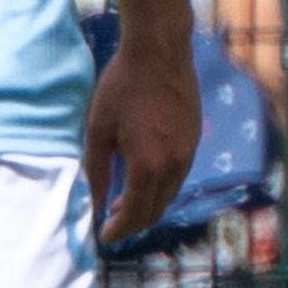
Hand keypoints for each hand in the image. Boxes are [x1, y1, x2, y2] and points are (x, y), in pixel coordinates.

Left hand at [84, 24, 204, 240]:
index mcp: (148, 166)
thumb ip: (95, 170)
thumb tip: (92, 202)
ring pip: (169, 194)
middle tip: (110, 222)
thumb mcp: (99, 129)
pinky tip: (143, 176)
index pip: (134, 214)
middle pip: (156, 210)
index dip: (117, 229)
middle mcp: (175, 166)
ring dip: (147, 204)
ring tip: (123, 200)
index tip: (103, 236)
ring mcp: (189, 153)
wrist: (159, 52)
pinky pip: (178, 176)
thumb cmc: (122, 87)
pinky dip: (160, 186)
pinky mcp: (195, 140)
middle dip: (132, 222)